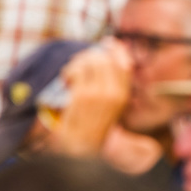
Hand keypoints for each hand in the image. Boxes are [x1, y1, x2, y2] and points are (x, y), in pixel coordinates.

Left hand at [51, 40, 133, 156]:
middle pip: (104, 59)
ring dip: (78, 63)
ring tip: (72, 74)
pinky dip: (68, 72)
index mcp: (123, 95)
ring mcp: (97, 94)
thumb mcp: (111, 105)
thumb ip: (113, 82)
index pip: (124, 63)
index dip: (116, 50)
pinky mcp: (81, 95)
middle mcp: (114, 93)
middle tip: (79, 64)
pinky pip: (76, 71)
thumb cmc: (93, 125)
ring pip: (90, 62)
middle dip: (90, 56)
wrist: (79, 147)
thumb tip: (108, 52)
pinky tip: (66, 81)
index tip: (107, 43)